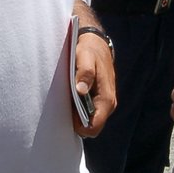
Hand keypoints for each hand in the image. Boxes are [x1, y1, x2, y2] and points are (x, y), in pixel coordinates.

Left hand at [71, 19, 116, 137]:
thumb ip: (85, 73)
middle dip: (77, 122)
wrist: (96, 45)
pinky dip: (79, 110)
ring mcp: (105, 103)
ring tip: (68, 100)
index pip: (95, 126)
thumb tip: (81, 90)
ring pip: (90, 121)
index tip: (67, 116)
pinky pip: (89, 114)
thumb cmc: (90, 51)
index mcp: (106, 98)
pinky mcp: (100, 100)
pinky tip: (71, 98)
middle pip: (91, 127)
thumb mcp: (85, 57)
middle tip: (65, 106)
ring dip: (78, 115)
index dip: (80, 127)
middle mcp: (108, 104)